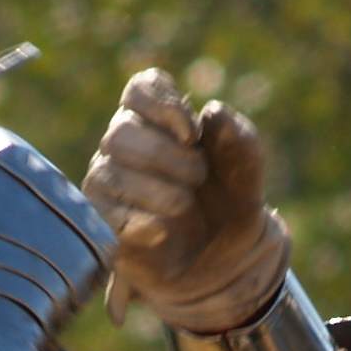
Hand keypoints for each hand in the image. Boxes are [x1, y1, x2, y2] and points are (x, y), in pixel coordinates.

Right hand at [81, 68, 288, 331]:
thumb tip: (214, 110)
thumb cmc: (229, 204)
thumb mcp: (246, 173)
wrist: (226, 261)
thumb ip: (239, 139)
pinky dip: (139, 220)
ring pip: (110, 171)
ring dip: (157, 188)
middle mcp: (125, 147)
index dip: (163, 104)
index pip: (141, 89)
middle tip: (198, 177)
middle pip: (122, 131)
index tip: (192, 135)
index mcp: (159, 121)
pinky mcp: (104, 223)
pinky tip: (164, 230)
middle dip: (166, 154)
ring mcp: (109, 184)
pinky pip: (106, 215)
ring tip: (184, 204)